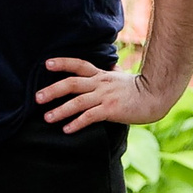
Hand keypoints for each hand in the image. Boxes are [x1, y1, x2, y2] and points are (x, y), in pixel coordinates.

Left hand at [36, 56, 177, 131]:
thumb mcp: (122, 77)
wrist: (155, 96)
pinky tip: (67, 129)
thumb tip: (112, 64)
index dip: (62, 63)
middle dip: (53, 90)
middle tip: (37, 97)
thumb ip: (113, 72)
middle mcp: (100, 84)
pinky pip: (90, 116)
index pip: (78, 65)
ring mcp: (105, 97)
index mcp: (101, 75)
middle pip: (72, 83)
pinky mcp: (111, 110)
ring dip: (61, 110)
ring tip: (47, 117)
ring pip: (78, 102)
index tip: (46, 64)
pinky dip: (77, 123)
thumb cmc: (139, 88)